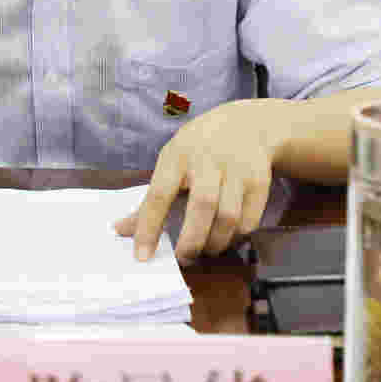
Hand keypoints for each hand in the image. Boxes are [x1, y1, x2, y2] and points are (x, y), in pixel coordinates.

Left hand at [114, 99, 287, 262]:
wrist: (245, 123)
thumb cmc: (198, 148)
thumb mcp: (171, 160)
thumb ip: (150, 198)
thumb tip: (120, 230)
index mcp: (178, 154)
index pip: (159, 193)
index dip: (149, 227)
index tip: (142, 256)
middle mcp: (208, 159)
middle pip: (203, 205)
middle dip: (191, 240)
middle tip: (182, 258)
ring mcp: (238, 169)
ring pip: (228, 216)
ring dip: (214, 242)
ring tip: (204, 249)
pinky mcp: (260, 180)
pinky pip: (249, 220)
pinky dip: (235, 237)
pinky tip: (225, 237)